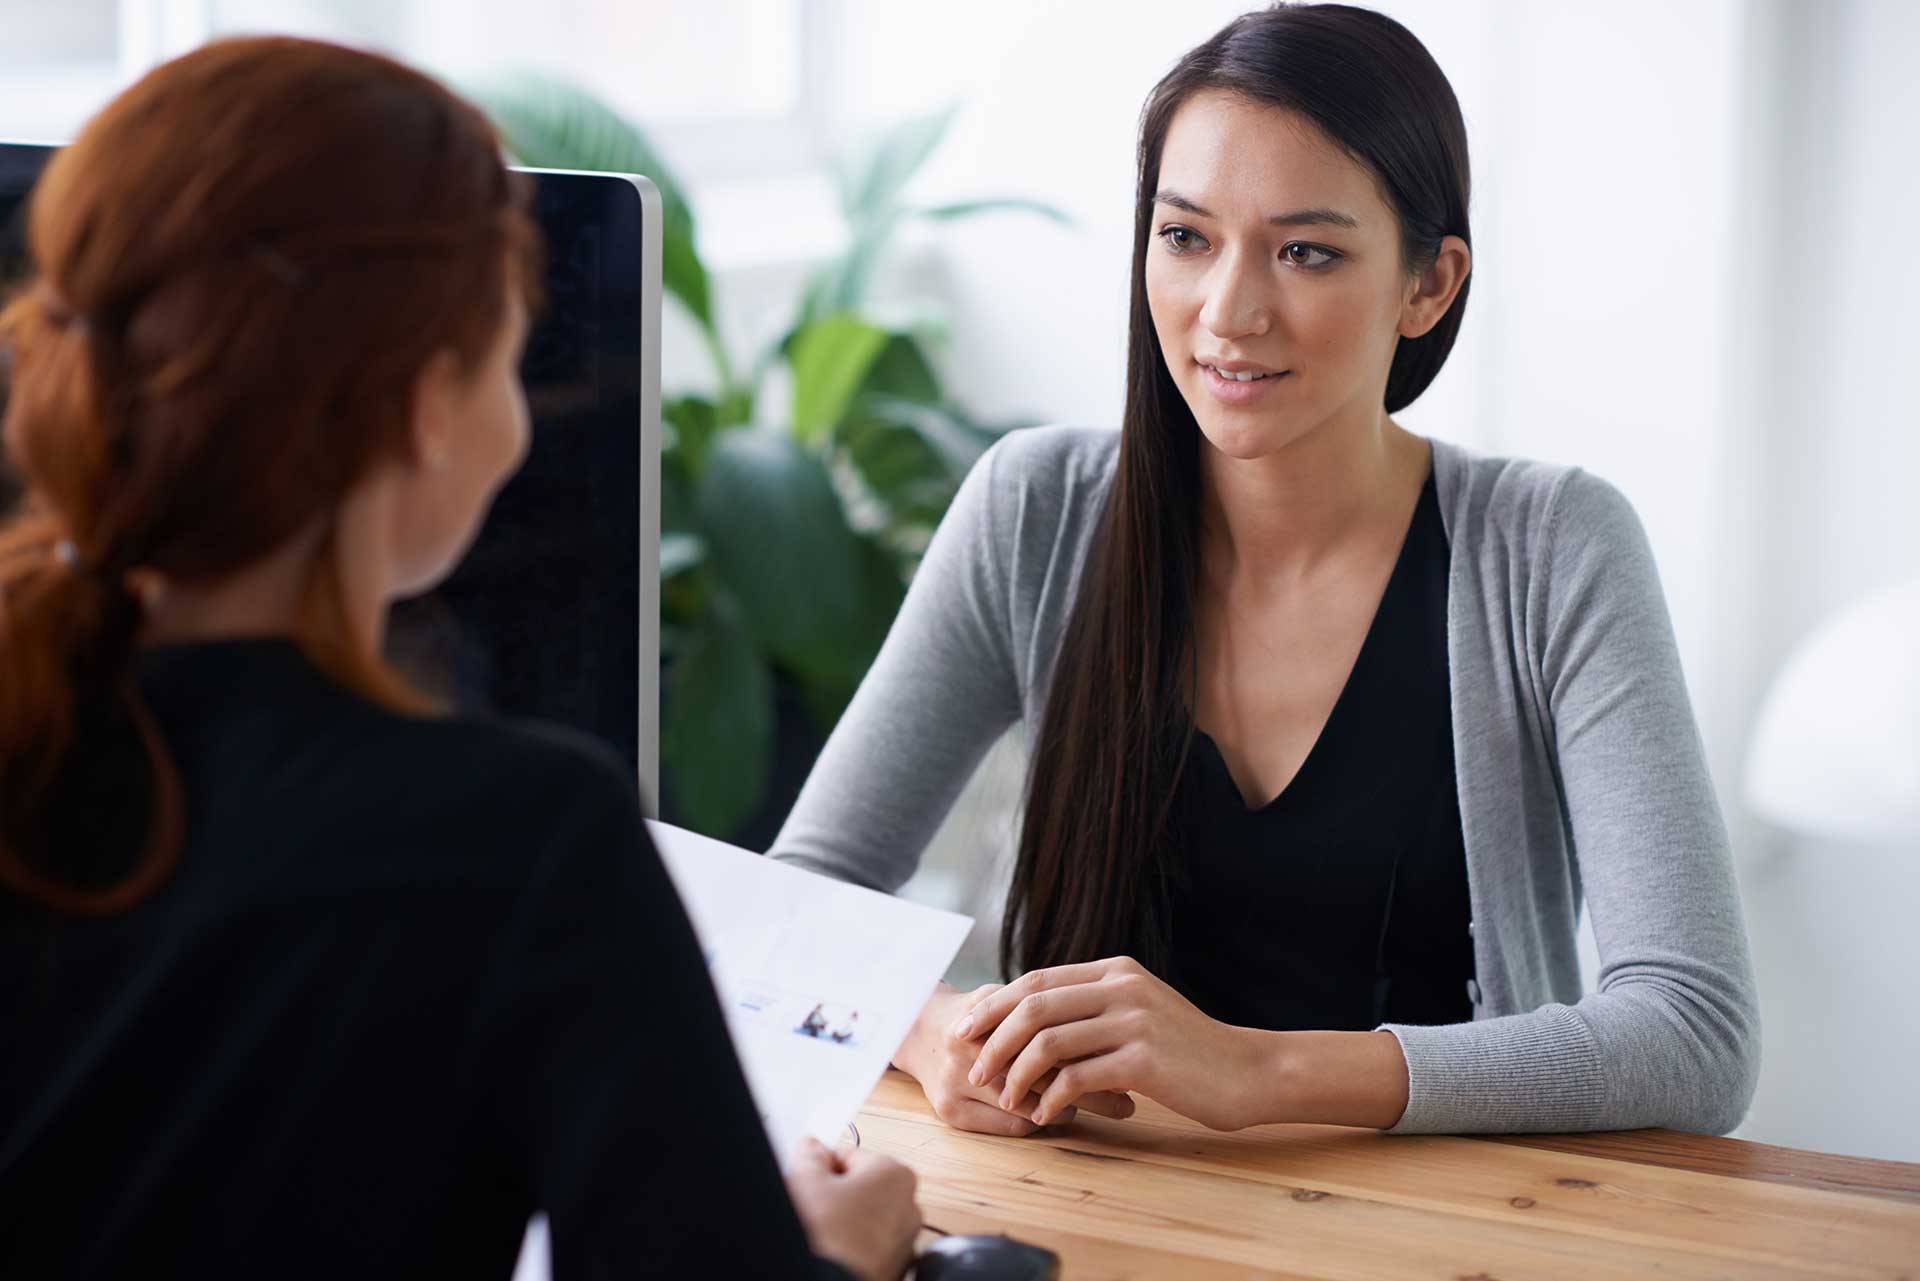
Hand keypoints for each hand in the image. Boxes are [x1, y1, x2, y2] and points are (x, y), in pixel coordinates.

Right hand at [784, 1137, 920, 1280]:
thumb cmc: (828, 1237)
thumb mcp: (807, 1182)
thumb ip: (811, 1155)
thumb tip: (812, 1147)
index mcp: (895, 1173)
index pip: (850, 1156)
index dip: (822, 1167)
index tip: (809, 1179)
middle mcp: (910, 1206)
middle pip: (861, 1186)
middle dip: (835, 1195)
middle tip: (812, 1207)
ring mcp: (906, 1240)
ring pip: (865, 1218)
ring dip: (844, 1222)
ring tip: (822, 1234)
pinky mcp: (896, 1267)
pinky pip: (870, 1246)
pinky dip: (854, 1246)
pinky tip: (834, 1250)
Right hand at [893, 981, 1134, 1135]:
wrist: (918, 1029)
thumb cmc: (981, 1013)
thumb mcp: (1009, 996)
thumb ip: (1047, 1004)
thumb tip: (1107, 1020)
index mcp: (988, 1017)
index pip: (1052, 1038)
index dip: (1093, 1052)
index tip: (1125, 1061)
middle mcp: (970, 1051)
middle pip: (1044, 1076)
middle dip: (1093, 1090)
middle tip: (1128, 1100)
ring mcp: (956, 1084)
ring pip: (1031, 1109)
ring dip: (1074, 1109)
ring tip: (1107, 1108)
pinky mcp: (951, 1112)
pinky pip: (1013, 1128)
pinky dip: (1043, 1123)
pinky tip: (1064, 1113)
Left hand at [957, 956, 1268, 1131]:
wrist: (1248, 1072)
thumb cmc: (1189, 1051)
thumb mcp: (1142, 1012)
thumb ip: (1096, 1007)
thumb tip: (1034, 1020)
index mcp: (1116, 971)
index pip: (1037, 980)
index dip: (995, 1005)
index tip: (966, 1031)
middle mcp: (1121, 986)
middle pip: (1033, 1005)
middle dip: (993, 1040)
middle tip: (973, 1069)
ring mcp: (1133, 1020)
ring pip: (1047, 1041)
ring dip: (1015, 1074)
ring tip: (1005, 1098)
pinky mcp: (1143, 1059)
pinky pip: (1077, 1077)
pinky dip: (1052, 1098)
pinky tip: (1045, 1115)